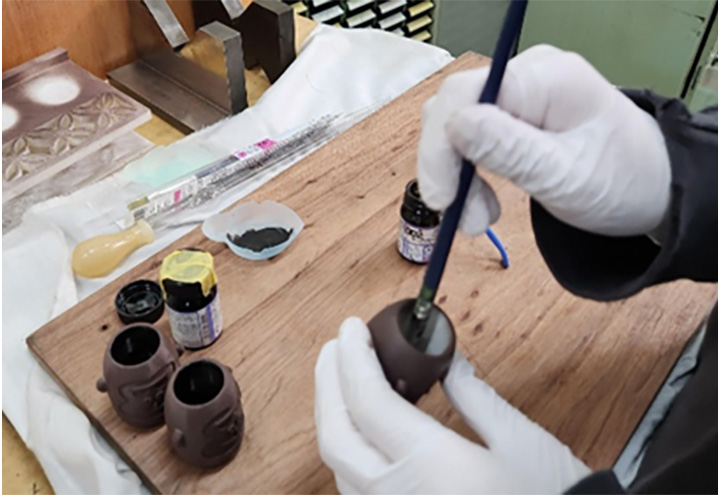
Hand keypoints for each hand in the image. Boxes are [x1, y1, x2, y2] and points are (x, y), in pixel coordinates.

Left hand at [314, 317, 589, 493]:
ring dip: (335, 416)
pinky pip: (354, 488)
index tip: (351, 328)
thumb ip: (472, 395)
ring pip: (337, 465)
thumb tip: (445, 361)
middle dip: (328, 383)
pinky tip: (364, 428)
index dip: (353, 357)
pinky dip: (350, 449)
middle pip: (336, 434)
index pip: (367, 401)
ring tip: (345, 378)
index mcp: (429, 466)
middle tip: (338, 347)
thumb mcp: (518, 440)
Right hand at [417, 44, 670, 236]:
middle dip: (448, 167)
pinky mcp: (512, 115)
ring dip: (455, 176)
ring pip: (454, 126)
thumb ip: (511, 150)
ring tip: (479, 216)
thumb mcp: (567, 177)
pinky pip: (468, 137)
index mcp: (546, 79)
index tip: (442, 198)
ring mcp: (518, 94)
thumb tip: (454, 125)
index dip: (440, 146)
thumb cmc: (623, 180)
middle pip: (453, 109)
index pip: (463, 95)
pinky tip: (481, 200)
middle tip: (464, 218)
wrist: (650, 187)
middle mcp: (527, 76)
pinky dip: (465, 173)